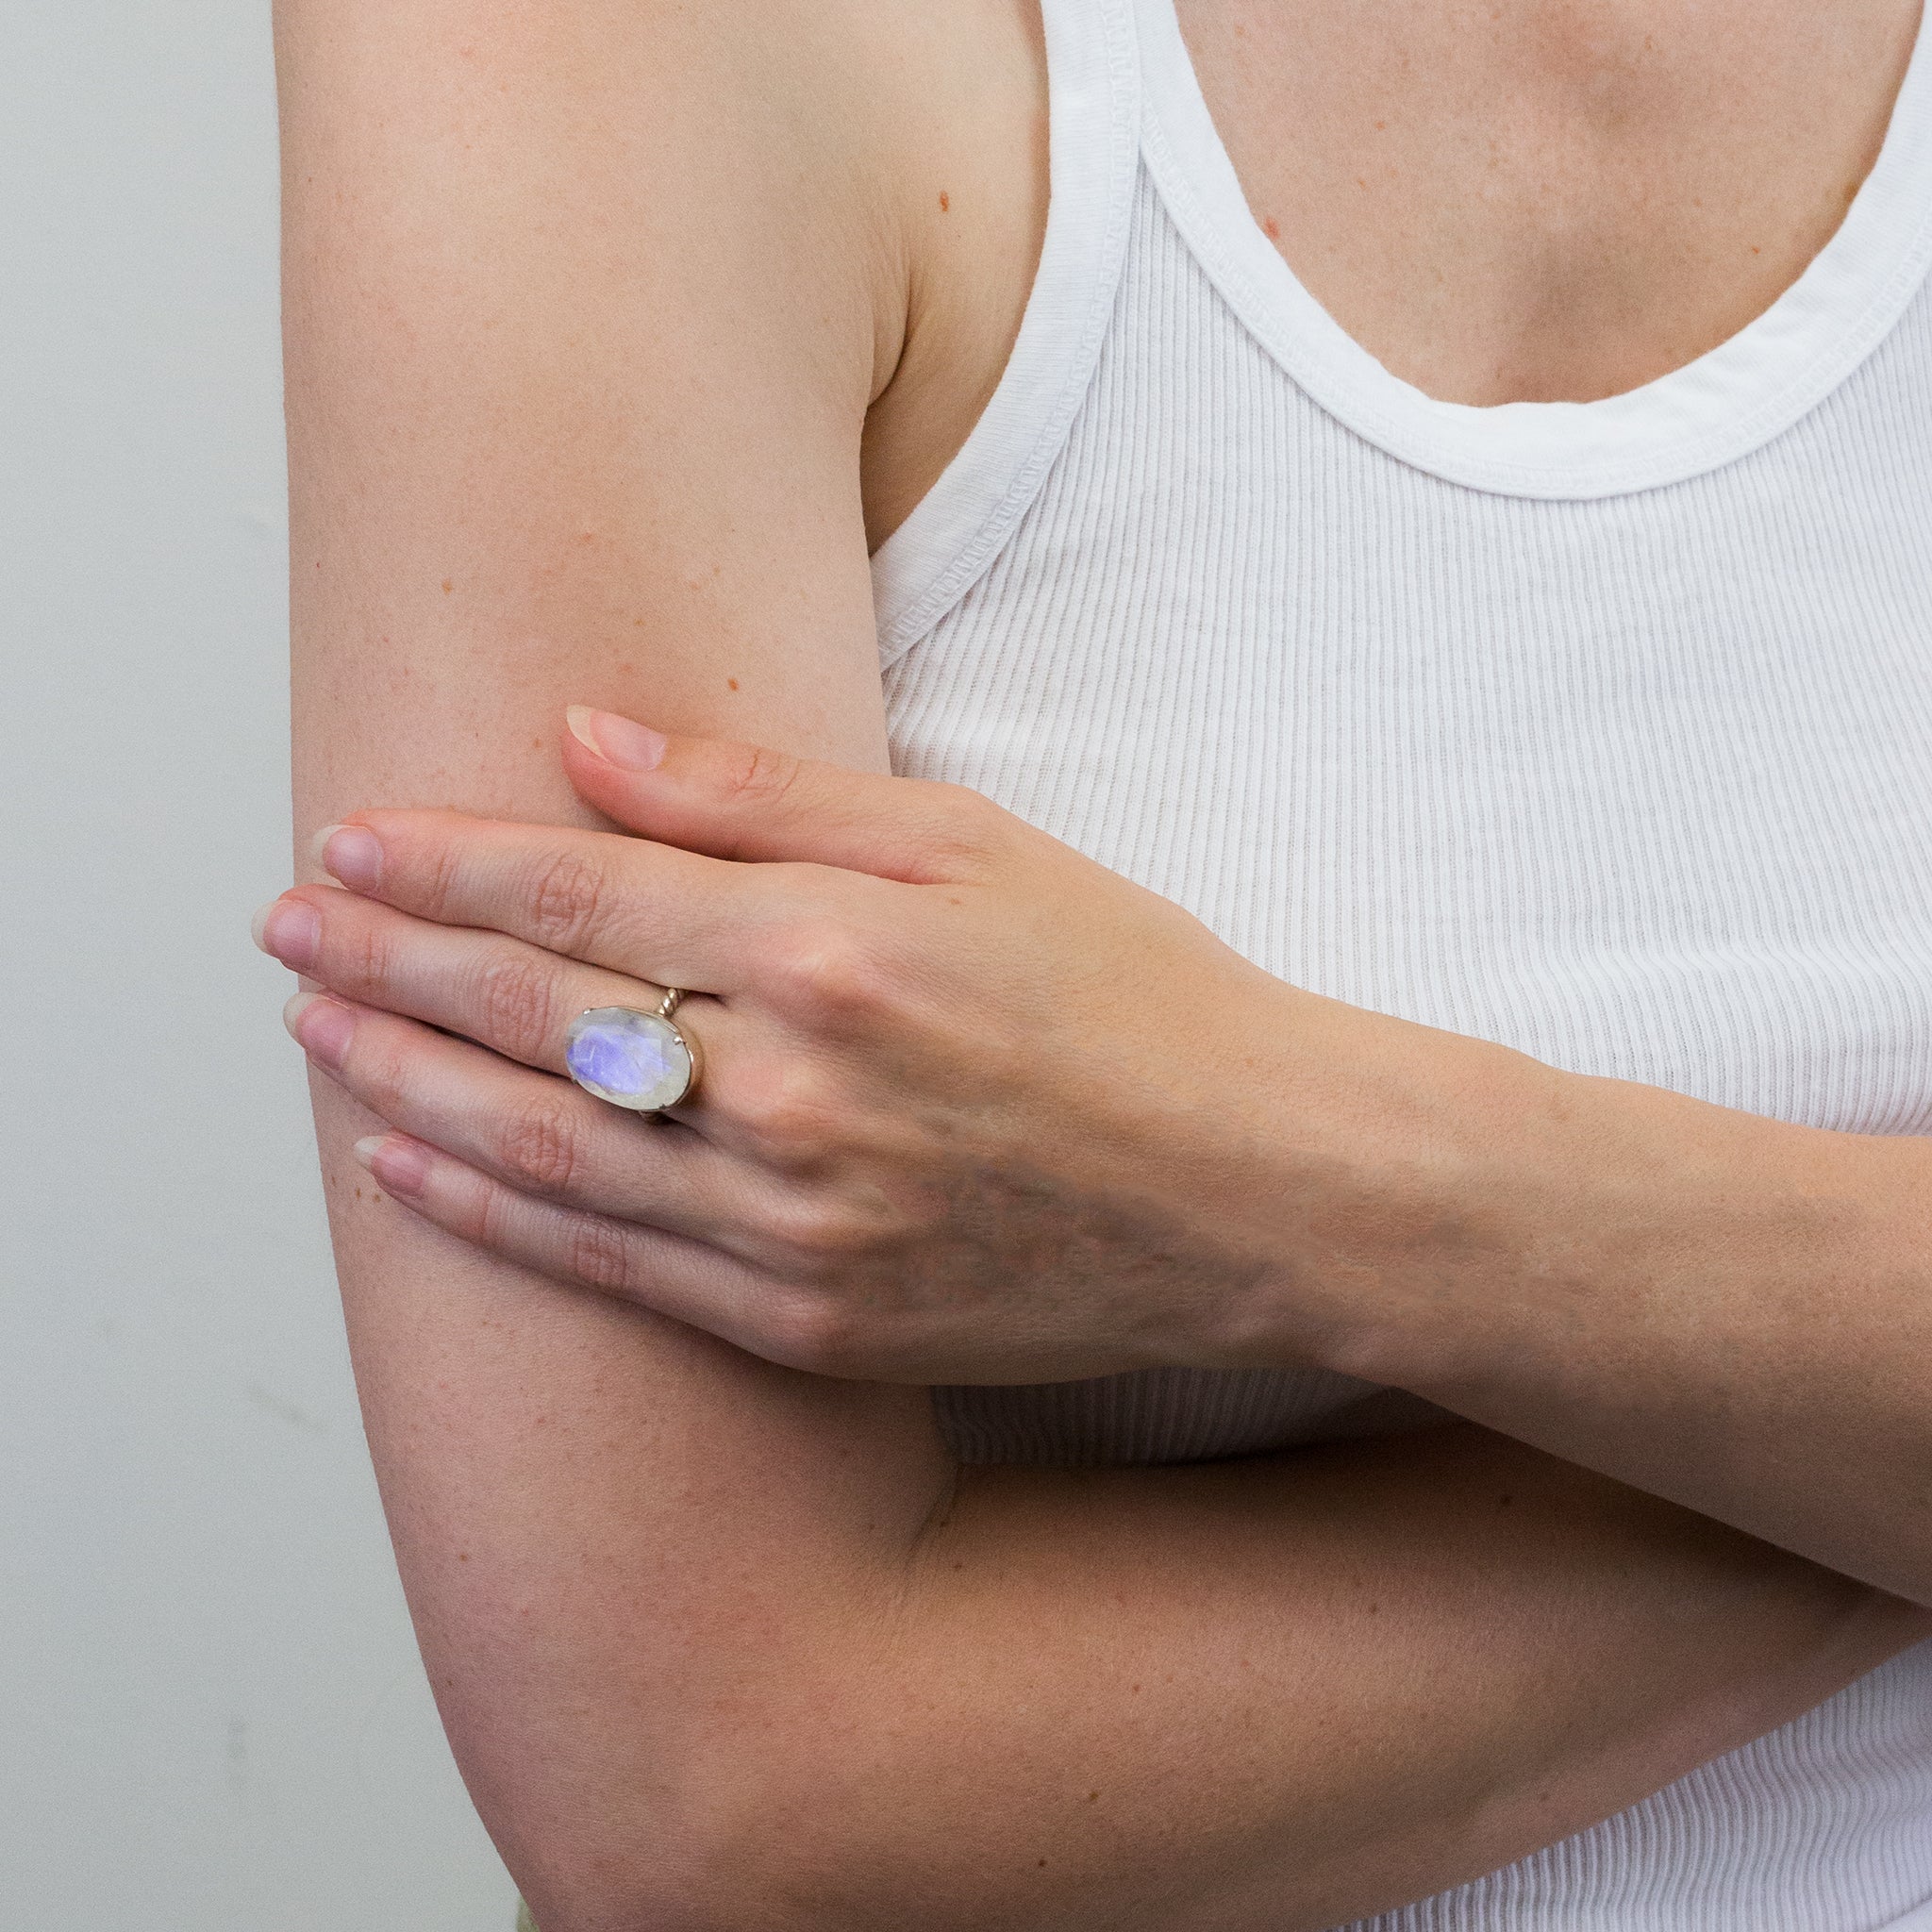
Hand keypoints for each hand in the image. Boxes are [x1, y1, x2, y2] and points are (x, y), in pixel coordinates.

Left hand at [257, 707, 1486, 1382]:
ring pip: (542, 1147)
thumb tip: (588, 740)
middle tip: (284, 930)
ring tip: (312, 1038)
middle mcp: (792, 1090)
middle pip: (533, 1014)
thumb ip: (767, 796)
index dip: (445, 867)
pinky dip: (493, 1216)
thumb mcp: (975, 847)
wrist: (1259, 1189)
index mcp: (831, 949)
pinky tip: (409, 1172)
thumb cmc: (1137, 995)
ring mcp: (794, 1224)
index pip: (579, 894)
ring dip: (404, 1083)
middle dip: (387, 963)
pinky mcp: (811, 1322)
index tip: (346, 844)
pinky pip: (611, 1269)